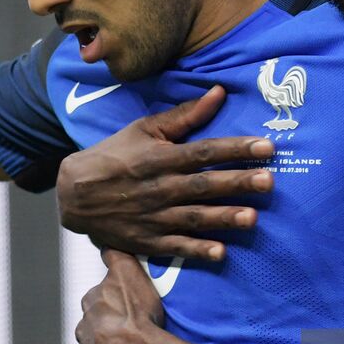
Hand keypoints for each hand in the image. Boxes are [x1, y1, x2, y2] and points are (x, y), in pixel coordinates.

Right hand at [56, 86, 273, 260]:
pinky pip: (176, 246)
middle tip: (269, 181)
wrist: (74, 194)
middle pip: (204, 185)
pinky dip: (197, 250)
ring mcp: (154, 216)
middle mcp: (160, 187)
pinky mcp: (149, 240)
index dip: (235, 149)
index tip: (266, 146)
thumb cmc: (115, 155)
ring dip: (224, 218)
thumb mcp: (145, 129)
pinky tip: (221, 252)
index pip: (203, 151)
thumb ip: (185, 115)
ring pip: (195, 217)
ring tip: (252, 217)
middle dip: (237, 183)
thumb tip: (219, 92)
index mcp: (160, 157)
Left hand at [75, 250, 172, 343]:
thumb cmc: (140, 318)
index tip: (131, 306)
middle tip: (135, 328)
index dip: (115, 301)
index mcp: (89, 306)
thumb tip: (102, 241)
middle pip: (96, 325)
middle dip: (110, 326)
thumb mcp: (130, 276)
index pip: (98, 298)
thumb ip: (115, 256)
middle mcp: (83, 332)